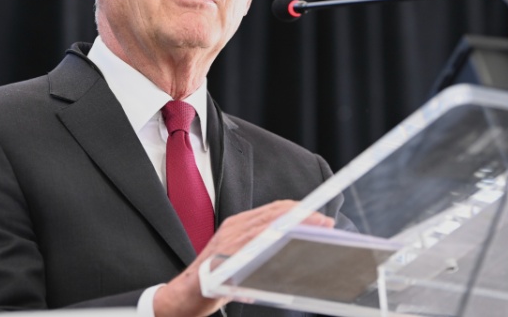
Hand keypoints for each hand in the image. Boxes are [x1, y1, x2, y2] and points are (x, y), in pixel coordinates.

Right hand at [153, 200, 334, 316]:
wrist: (182, 297)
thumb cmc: (212, 282)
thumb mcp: (239, 263)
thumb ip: (260, 254)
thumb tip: (289, 254)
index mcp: (238, 226)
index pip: (273, 211)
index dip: (298, 210)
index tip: (318, 215)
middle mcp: (234, 228)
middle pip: (274, 214)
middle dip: (303, 215)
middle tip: (325, 221)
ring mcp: (228, 241)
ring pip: (267, 225)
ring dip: (295, 224)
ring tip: (316, 227)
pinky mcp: (224, 257)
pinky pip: (252, 244)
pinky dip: (271, 239)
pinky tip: (288, 240)